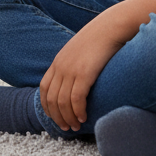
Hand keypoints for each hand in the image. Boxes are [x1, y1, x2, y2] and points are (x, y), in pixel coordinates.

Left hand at [40, 15, 125, 131]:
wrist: (111, 26)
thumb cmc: (100, 39)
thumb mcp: (80, 50)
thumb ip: (74, 63)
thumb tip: (76, 79)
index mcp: (58, 61)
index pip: (44, 89)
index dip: (47, 107)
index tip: (55, 118)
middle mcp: (61, 66)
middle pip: (52, 99)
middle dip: (57, 117)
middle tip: (66, 128)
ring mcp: (71, 70)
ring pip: (63, 102)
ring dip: (68, 118)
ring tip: (75, 126)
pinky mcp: (84, 73)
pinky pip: (76, 99)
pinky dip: (78, 112)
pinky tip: (84, 117)